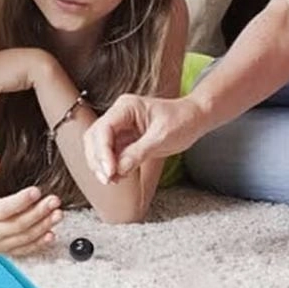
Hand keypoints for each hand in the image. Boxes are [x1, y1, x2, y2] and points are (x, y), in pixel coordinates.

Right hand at [0, 153, 61, 256]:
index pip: (2, 209)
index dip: (20, 201)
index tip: (36, 192)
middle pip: (17, 225)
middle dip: (38, 213)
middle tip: (54, 201)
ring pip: (24, 238)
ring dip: (43, 226)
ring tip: (58, 214)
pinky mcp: (6, 251)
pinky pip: (25, 250)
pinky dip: (39, 243)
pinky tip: (51, 234)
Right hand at [84, 94, 203, 183]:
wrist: (194, 119)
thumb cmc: (182, 120)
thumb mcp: (162, 137)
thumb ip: (138, 153)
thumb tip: (119, 169)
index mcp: (126, 107)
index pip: (104, 128)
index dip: (102, 151)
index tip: (110, 171)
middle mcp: (118, 115)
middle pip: (95, 137)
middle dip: (98, 159)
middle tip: (107, 179)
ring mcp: (119, 127)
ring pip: (98, 146)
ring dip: (101, 164)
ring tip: (111, 180)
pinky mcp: (124, 139)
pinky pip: (110, 153)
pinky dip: (110, 166)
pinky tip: (117, 177)